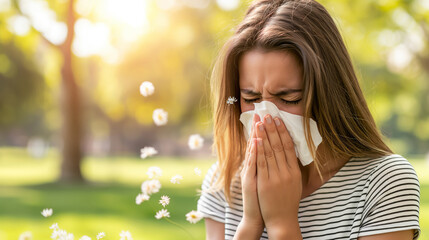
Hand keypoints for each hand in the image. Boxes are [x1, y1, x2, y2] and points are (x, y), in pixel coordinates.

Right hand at [239, 113, 263, 232]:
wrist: (258, 216)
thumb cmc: (264, 198)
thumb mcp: (265, 179)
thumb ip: (267, 166)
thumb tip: (273, 153)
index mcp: (257, 166)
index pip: (259, 144)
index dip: (261, 130)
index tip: (264, 117)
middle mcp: (252, 167)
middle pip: (255, 144)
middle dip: (258, 128)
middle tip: (260, 113)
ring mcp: (250, 173)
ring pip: (253, 150)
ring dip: (256, 135)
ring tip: (258, 121)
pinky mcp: (249, 180)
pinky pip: (253, 163)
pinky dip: (254, 152)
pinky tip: (255, 141)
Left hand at [255, 114, 301, 237]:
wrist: (283, 220)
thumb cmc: (288, 202)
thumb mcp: (295, 183)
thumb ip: (292, 169)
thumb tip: (290, 154)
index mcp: (294, 171)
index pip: (289, 146)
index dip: (283, 132)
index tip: (278, 119)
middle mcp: (287, 172)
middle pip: (280, 146)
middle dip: (272, 129)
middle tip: (268, 115)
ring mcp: (276, 177)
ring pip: (270, 152)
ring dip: (265, 135)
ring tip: (260, 122)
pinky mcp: (266, 183)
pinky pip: (263, 163)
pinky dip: (260, 151)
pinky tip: (257, 140)